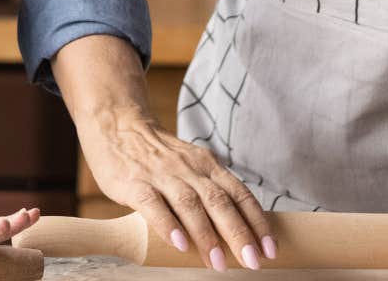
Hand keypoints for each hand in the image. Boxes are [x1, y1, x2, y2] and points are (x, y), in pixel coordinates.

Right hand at [78, 109, 273, 271]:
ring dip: (207, 236)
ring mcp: (162, 175)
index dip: (257, 223)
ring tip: (219, 263)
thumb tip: (235, 232)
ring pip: (190, 205)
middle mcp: (189, 168)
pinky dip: (168, 225)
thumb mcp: (191, 165)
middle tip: (253, 262)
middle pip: (221, 202)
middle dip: (240, 234)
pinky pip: (153, 205)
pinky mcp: (135, 183)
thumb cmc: (157, 155)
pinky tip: (179, 244)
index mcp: (208, 165)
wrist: (117, 124)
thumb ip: (209, 191)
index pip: (240, 194)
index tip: (270, 249)